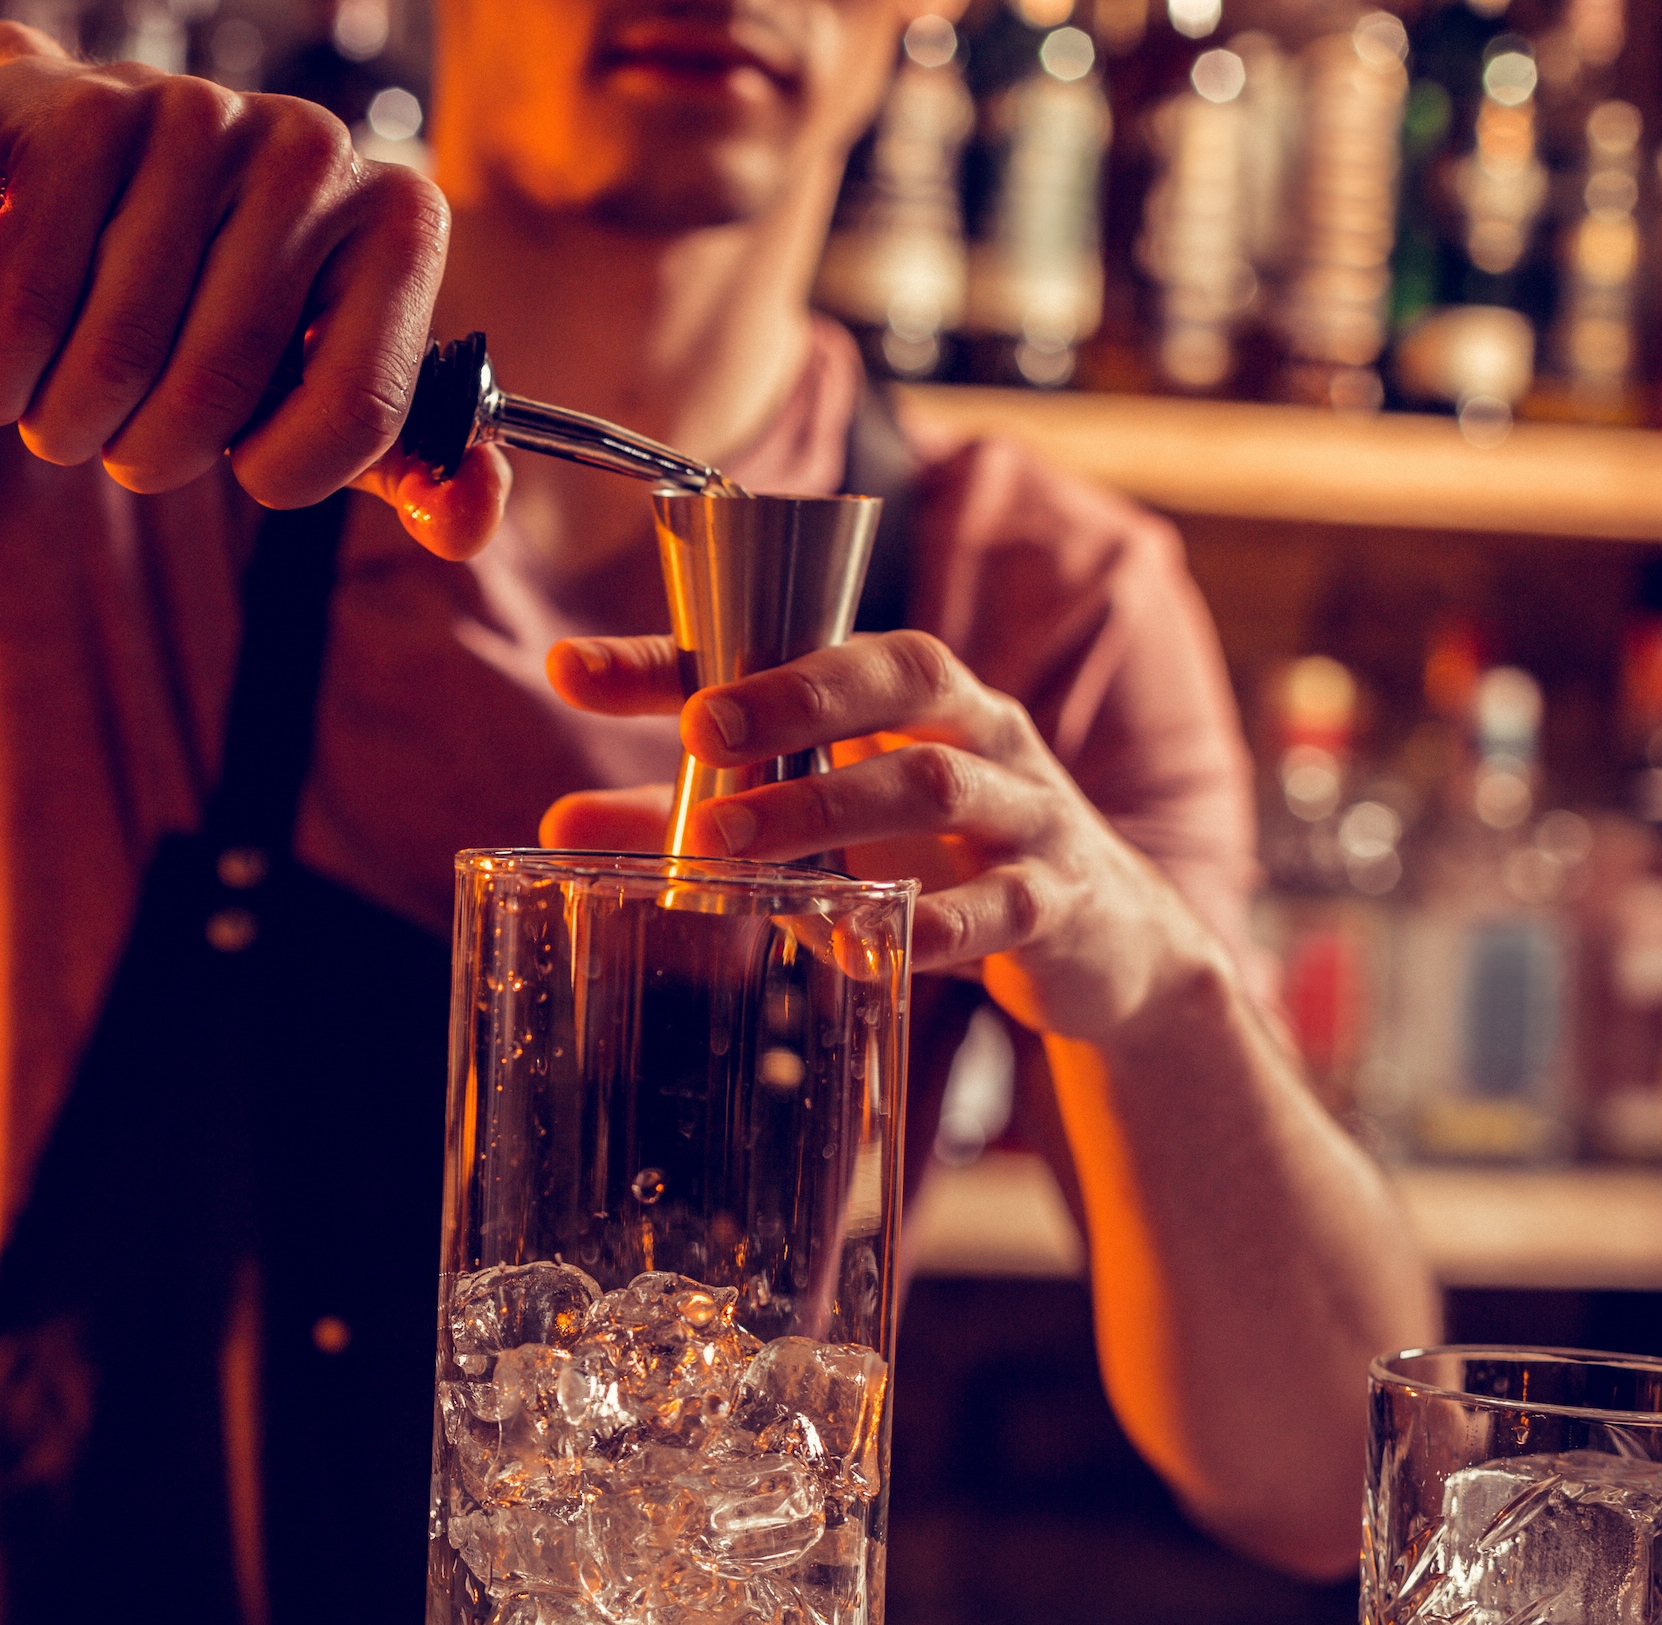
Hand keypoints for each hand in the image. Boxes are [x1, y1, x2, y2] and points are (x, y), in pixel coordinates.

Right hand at [0, 25, 506, 557]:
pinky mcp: (93, 115)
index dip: (285, 474)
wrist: (83, 161)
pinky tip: (1, 371)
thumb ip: (402, 463)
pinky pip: (34, 304)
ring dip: (65, 424)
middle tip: (121, 438)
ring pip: (118, 359)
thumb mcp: (319, 381)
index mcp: (399, 223)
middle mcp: (316, 156)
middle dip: (147, 456)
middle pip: (217, 394)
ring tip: (61, 401)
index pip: (362, 412)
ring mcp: (203, 121)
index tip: (247, 467)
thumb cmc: (211, 295)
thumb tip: (466, 522)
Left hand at [539, 629, 1225, 1044]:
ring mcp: (1024, 810)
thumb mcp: (814, 827)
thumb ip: (691, 814)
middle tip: (696, 731)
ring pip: (938, 781)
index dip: (682, 653)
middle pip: (897, 676)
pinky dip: (934, 923)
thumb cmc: (939, 858)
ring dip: (828, 809)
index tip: (576, 672)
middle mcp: (974, 728)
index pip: (793, 642)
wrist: (1102, 942)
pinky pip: (1002, 902)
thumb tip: (558, 821)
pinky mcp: (1057, 898)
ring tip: (730, 843)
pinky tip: (865, 945)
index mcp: (905, 695)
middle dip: (793, 696)